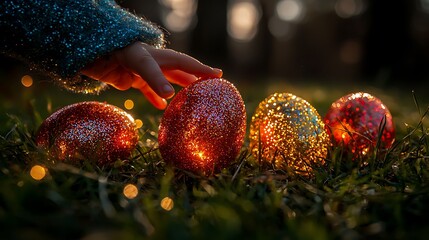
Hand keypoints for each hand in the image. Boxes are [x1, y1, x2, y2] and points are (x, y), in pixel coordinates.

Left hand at [81, 42, 222, 108]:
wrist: (96, 52)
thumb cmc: (122, 54)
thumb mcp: (141, 65)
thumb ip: (155, 80)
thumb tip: (170, 98)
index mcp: (164, 58)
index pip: (189, 64)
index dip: (203, 70)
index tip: (219, 76)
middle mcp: (157, 64)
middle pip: (181, 73)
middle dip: (194, 80)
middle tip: (209, 89)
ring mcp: (145, 73)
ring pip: (166, 82)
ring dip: (178, 90)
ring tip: (189, 100)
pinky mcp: (133, 80)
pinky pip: (148, 91)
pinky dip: (156, 99)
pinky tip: (162, 108)